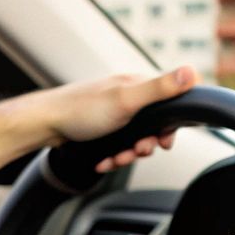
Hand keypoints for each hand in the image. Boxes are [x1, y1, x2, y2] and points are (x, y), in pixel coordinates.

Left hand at [0, 65, 198, 174]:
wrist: (43, 124)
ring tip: (115, 158)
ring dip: (127, 154)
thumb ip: (159, 89)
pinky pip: (115, 145)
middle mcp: (125, 95)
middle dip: (144, 146)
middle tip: (134, 152)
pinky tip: (103, 161)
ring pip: (132, 139)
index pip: (168, 104)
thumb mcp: (126, 100)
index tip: (162, 143)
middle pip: (151, 127)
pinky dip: (112, 156)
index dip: (168, 128)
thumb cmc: (81, 110)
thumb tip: (192, 73)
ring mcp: (111, 112)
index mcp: (135, 85)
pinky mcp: (99, 126)